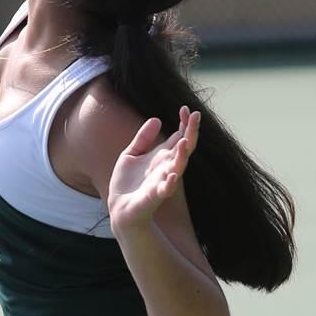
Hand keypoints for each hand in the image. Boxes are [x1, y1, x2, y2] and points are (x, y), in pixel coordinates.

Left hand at [108, 108, 200, 233]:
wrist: (119, 207)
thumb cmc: (127, 182)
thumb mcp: (131, 154)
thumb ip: (143, 138)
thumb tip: (157, 119)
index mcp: (162, 156)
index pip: (180, 136)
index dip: (184, 123)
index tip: (185, 108)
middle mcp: (166, 167)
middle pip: (184, 148)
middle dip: (191, 132)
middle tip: (195, 115)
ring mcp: (162, 181)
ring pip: (178, 167)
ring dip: (183, 155)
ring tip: (185, 140)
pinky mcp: (153, 196)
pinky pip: (165, 189)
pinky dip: (170, 183)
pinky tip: (172, 175)